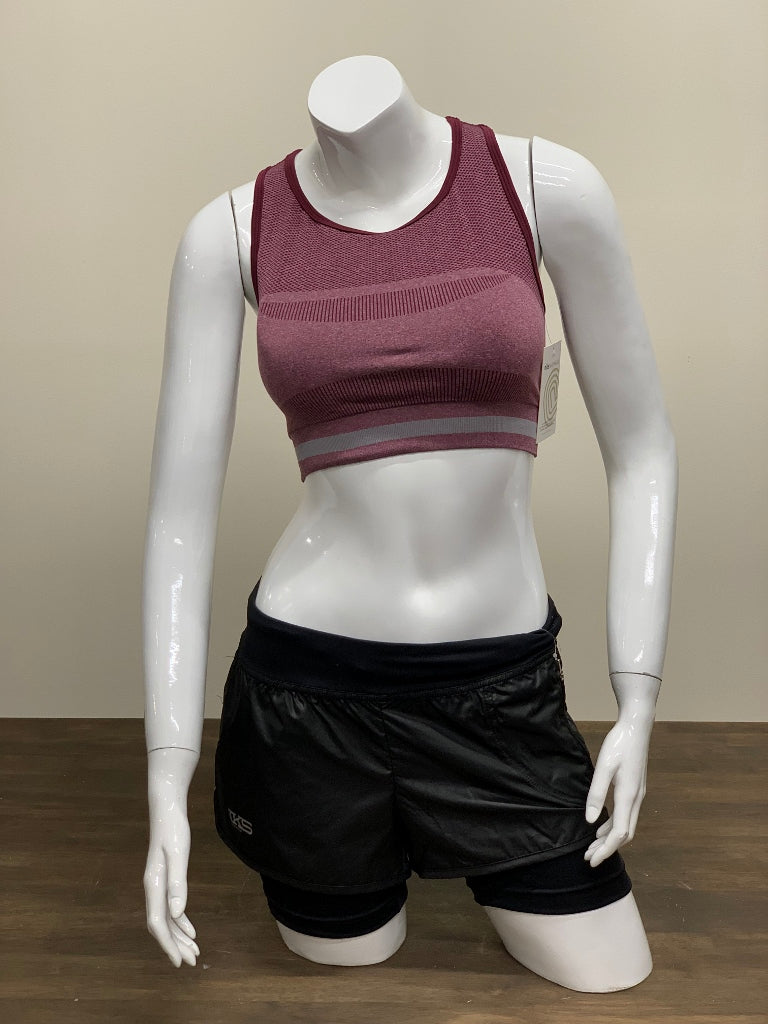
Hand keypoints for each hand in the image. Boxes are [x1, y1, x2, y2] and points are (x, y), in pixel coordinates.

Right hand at [143, 747, 200, 966]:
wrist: (167, 809)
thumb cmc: (174, 829)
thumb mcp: (179, 854)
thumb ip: (178, 883)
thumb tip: (177, 913)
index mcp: (154, 884)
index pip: (158, 923)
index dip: (168, 944)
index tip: (179, 961)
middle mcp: (153, 887)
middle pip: (162, 925)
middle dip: (176, 945)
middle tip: (192, 961)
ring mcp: (157, 884)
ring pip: (166, 918)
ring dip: (179, 935)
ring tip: (194, 950)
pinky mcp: (164, 878)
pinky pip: (170, 907)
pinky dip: (180, 920)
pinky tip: (190, 928)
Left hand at [583, 673, 658, 867]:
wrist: (637, 727)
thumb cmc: (619, 744)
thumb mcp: (604, 767)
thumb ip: (596, 793)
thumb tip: (591, 821)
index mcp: (629, 796)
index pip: (620, 833)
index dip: (606, 850)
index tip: (592, 861)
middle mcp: (636, 799)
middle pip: (624, 834)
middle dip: (607, 849)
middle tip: (588, 859)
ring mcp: (638, 795)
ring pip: (626, 826)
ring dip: (610, 838)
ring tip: (591, 846)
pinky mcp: (635, 789)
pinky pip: (626, 815)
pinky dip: (614, 825)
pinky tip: (601, 826)